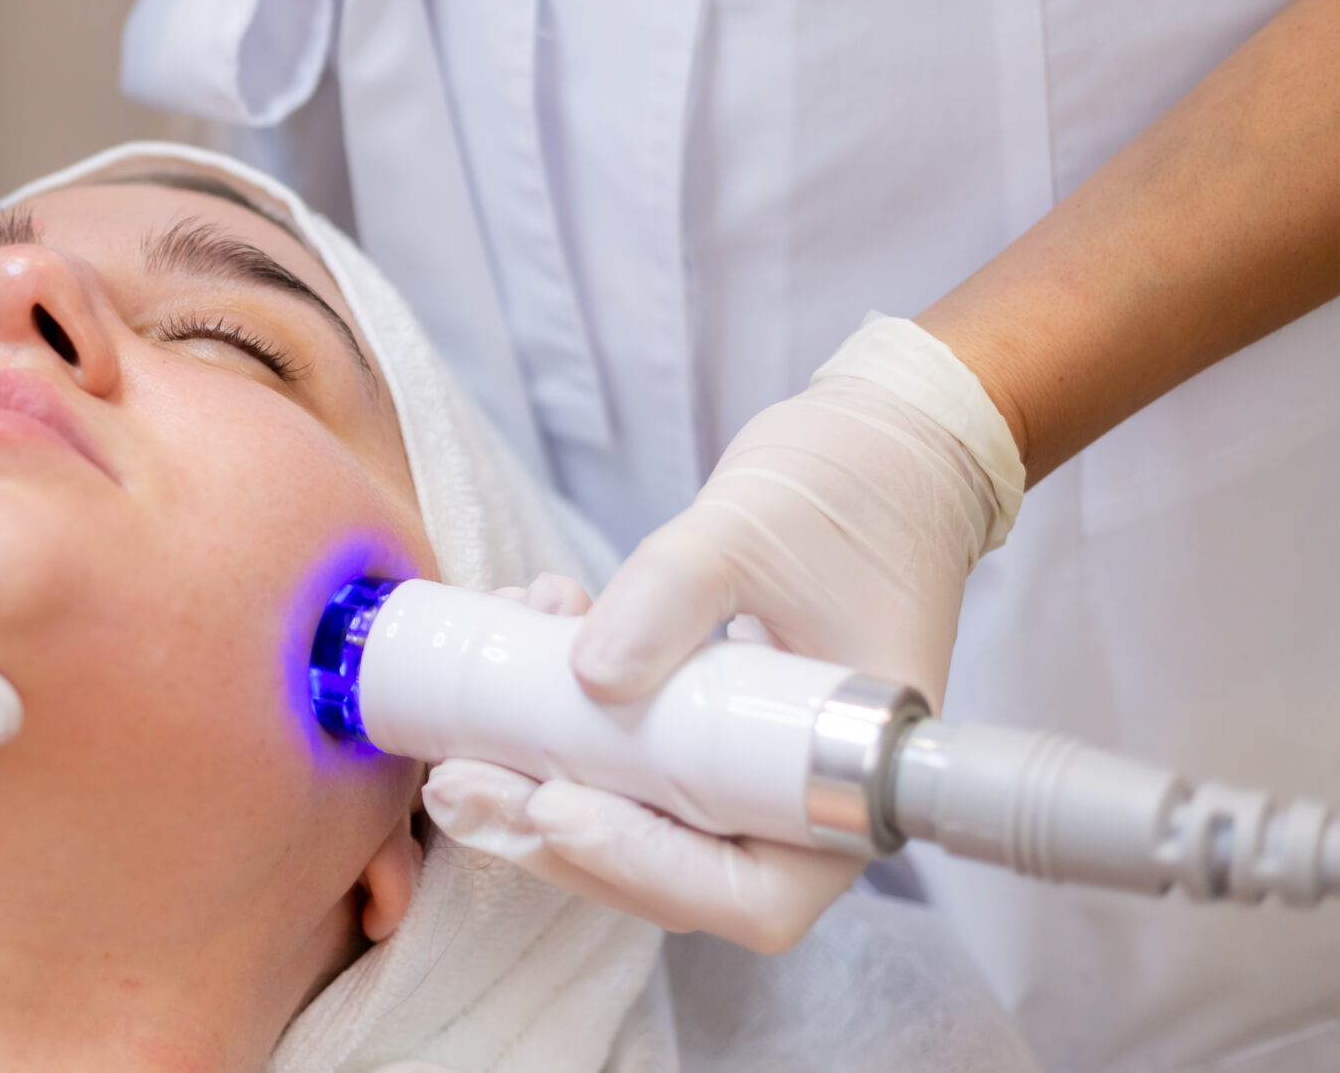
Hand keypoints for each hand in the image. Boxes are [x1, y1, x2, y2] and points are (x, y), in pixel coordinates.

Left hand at [428, 317, 1020, 951]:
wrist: (886, 448)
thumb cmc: (855, 491)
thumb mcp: (753, 528)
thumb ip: (672, 596)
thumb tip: (589, 677)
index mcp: (850, 783)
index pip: (752, 892)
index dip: (646, 868)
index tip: (555, 807)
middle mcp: (796, 794)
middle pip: (669, 870)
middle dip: (552, 833)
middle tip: (455, 787)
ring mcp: (745, 761)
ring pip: (632, 816)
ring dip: (535, 784)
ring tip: (453, 744)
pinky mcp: (702, 721)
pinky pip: (622, 750)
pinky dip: (556, 716)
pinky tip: (518, 634)